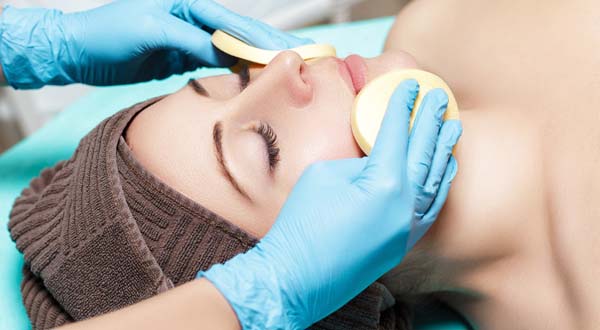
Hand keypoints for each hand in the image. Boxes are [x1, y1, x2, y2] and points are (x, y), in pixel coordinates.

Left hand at [0, 0, 310, 88]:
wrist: (79, 51)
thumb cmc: (107, 33)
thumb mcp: (151, 32)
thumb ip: (190, 40)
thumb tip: (224, 52)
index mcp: (186, 3)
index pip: (232, 22)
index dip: (260, 38)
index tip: (286, 51)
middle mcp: (191, 17)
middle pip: (238, 33)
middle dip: (267, 46)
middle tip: (299, 58)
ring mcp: (188, 37)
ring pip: (230, 48)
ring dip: (255, 59)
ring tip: (284, 69)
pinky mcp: (182, 55)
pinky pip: (215, 62)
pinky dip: (234, 70)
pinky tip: (252, 78)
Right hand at [200, 81, 462, 328]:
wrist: (297, 278)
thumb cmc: (302, 224)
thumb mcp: (325, 176)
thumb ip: (357, 161)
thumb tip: (375, 156)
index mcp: (384, 182)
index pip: (398, 133)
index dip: (403, 106)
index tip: (410, 86)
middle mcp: (406, 204)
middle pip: (425, 151)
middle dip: (432, 120)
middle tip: (440, 97)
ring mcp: (409, 226)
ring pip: (436, 180)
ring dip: (444, 150)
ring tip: (452, 127)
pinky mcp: (405, 242)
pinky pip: (432, 206)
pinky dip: (441, 183)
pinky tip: (445, 169)